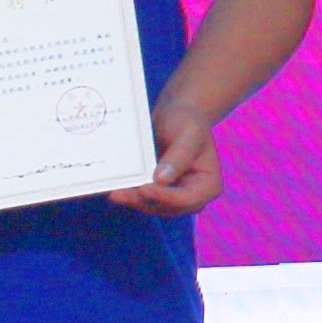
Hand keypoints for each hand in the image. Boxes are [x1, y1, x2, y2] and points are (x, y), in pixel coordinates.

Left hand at [110, 108, 224, 217]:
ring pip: (152, 206)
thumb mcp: (188, 133)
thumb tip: (161, 180)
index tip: (145, 189)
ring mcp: (174, 197)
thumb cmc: (186, 120)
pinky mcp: (157, 193)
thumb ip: (179, 156)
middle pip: (167, 207)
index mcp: (208, 185)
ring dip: (132, 201)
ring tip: (113, 192)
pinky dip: (129, 195)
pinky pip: (142, 199)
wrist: (175, 115)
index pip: (187, 199)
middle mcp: (193, 196)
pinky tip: (113, 189)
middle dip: (143, 201)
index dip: (165, 197)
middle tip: (120, 193)